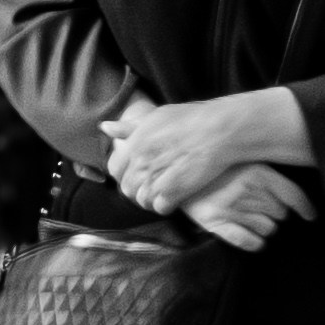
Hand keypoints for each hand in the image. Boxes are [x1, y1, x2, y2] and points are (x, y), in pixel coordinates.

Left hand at [102, 90, 296, 219]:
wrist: (219, 129)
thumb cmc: (192, 119)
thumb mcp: (157, 116)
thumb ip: (130, 127)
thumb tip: (105, 127)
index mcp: (134, 142)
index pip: (115, 169)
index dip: (125, 174)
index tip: (137, 174)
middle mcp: (141, 161)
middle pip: (127, 188)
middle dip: (138, 190)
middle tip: (154, 185)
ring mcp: (155, 177)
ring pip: (142, 200)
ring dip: (152, 199)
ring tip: (166, 191)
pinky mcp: (172, 191)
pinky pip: (160, 207)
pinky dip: (167, 205)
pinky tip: (176, 197)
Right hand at [186, 166, 316, 252]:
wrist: (177, 171)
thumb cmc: (217, 166)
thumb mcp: (245, 159)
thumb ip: (269, 173)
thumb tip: (295, 192)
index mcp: (257, 171)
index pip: (292, 194)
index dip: (306, 207)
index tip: (311, 216)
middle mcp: (246, 190)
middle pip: (281, 214)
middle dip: (277, 213)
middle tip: (265, 207)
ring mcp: (230, 208)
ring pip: (268, 229)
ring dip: (267, 228)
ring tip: (255, 218)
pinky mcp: (216, 223)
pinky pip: (247, 241)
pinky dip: (256, 243)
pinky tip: (256, 240)